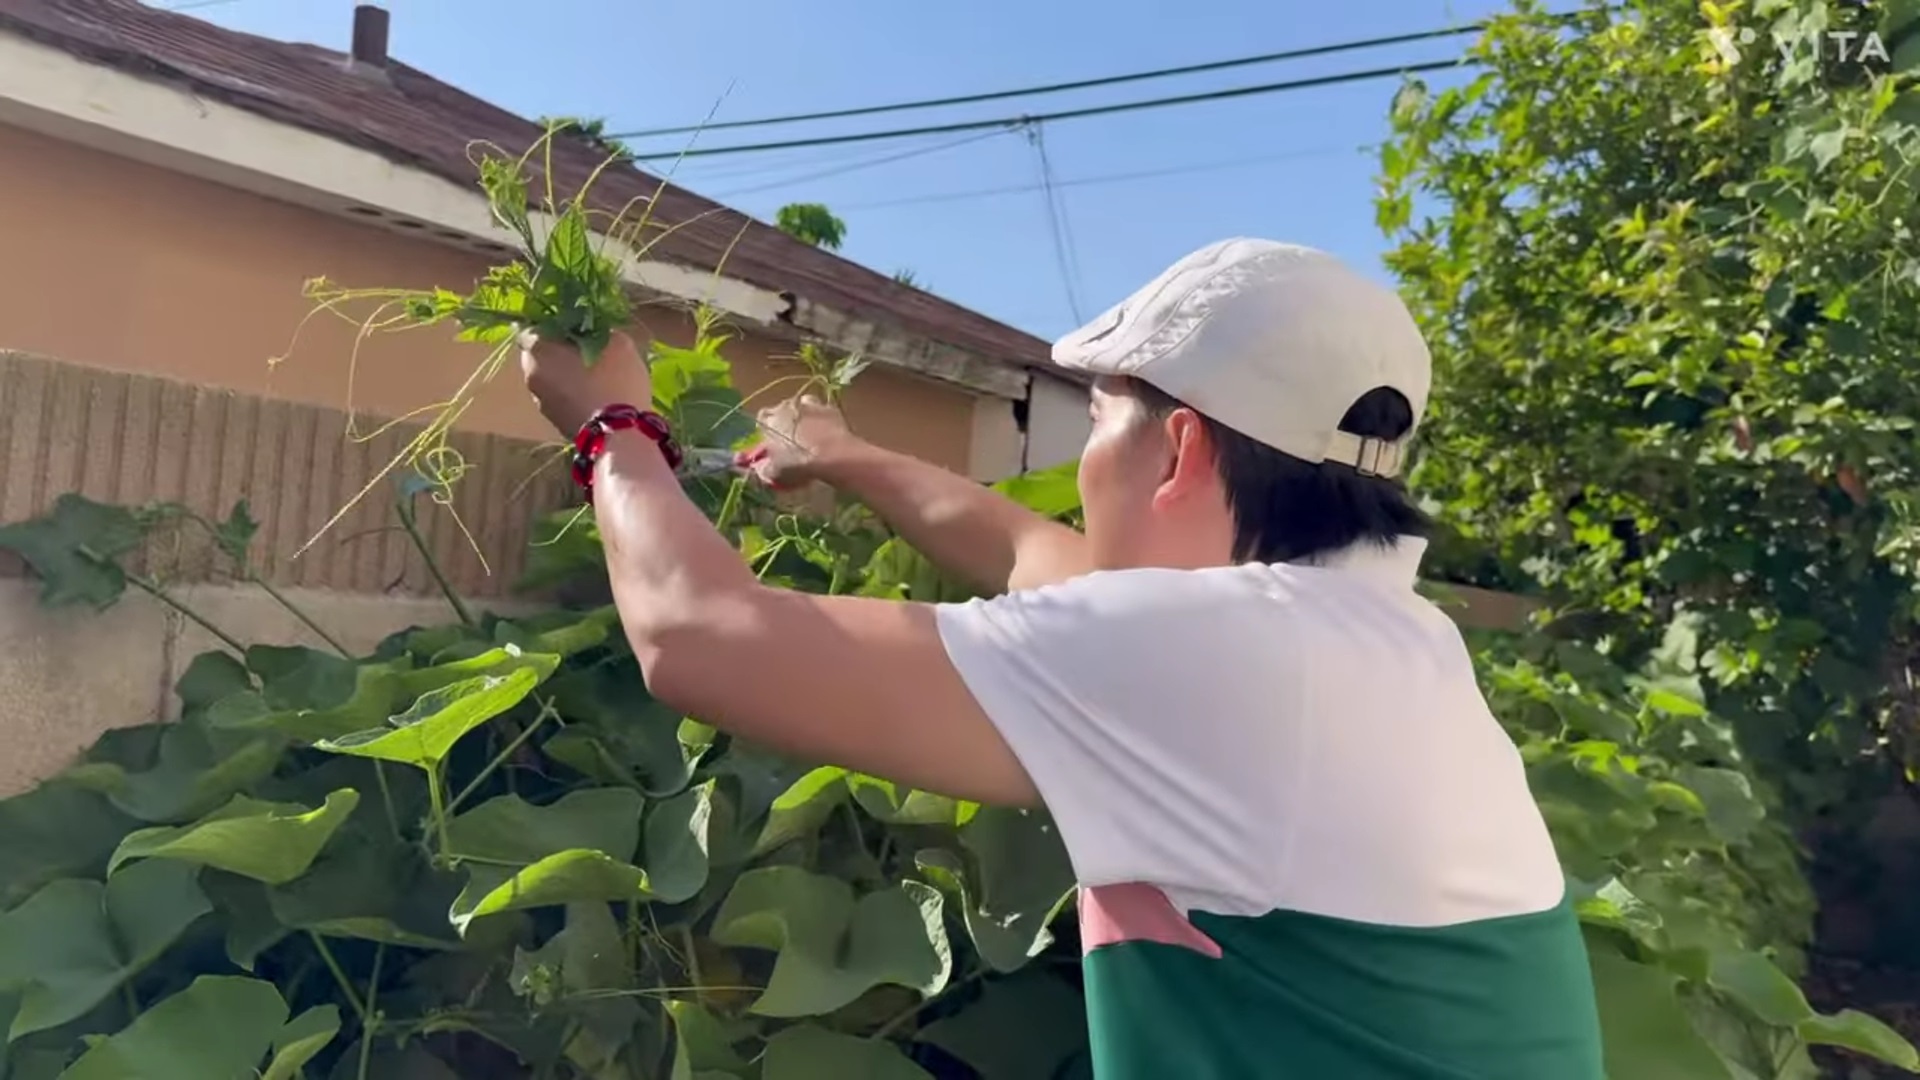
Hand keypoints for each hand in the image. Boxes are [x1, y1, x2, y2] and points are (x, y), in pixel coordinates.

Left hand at [518, 328, 652, 435]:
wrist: (619, 436)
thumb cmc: (615, 380)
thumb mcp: (617, 342)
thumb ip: (598, 330)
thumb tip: (592, 332)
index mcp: (538, 350)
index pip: (534, 327)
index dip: (556, 325)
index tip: (578, 327)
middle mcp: (530, 375)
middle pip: (542, 355)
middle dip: (560, 351)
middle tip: (589, 350)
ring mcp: (541, 402)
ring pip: (551, 379)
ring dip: (567, 375)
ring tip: (597, 376)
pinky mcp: (554, 423)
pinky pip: (561, 399)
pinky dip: (573, 394)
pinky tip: (598, 396)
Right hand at [738, 394, 858, 488]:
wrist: (834, 456)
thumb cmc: (799, 463)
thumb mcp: (776, 472)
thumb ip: (765, 468)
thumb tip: (762, 467)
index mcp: (770, 419)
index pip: (762, 420)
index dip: (766, 433)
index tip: (772, 446)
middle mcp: (788, 406)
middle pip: (782, 412)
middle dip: (785, 424)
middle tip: (792, 444)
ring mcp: (811, 405)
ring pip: (803, 408)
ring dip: (804, 419)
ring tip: (810, 438)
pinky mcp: (831, 409)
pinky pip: (822, 413)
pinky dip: (823, 421)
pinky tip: (827, 435)